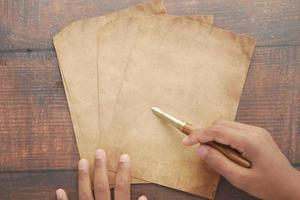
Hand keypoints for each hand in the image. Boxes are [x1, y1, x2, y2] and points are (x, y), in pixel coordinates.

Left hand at [55, 149, 146, 199]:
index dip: (124, 171)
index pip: (122, 187)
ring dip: (83, 178)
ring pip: (85, 195)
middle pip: (102, 186)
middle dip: (101, 168)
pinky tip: (59, 190)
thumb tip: (144, 196)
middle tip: (99, 151)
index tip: (124, 156)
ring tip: (82, 161)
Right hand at [183, 120, 299, 199]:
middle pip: (220, 124)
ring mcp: (256, 131)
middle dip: (206, 134)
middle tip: (199, 149)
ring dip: (215, 135)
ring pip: (226, 125)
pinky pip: (234, 129)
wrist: (290, 187)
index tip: (186, 142)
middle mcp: (253, 131)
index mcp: (249, 141)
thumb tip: (201, 149)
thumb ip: (218, 162)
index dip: (199, 135)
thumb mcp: (240, 179)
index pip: (217, 131)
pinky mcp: (256, 134)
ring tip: (213, 152)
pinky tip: (224, 150)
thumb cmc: (268, 186)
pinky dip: (223, 137)